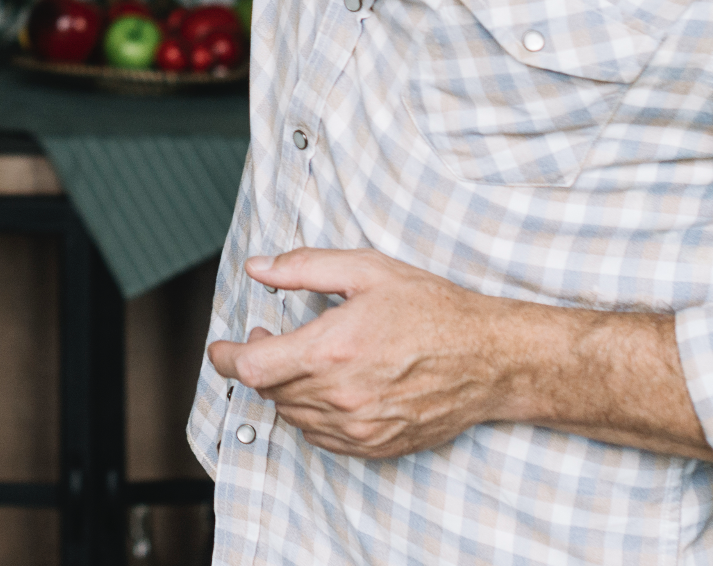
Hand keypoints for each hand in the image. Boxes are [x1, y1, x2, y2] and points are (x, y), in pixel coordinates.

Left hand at [206, 248, 514, 458]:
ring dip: (285, 388)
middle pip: (269, 390)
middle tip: (271, 337)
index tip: (221, 348)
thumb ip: (304, 268)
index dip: (226, 358)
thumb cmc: (435, 310)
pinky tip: (327, 387)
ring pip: (293, 414)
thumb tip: (259, 267)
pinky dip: (312, 413)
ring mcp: (359, 426)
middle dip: (260, 363)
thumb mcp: (367, 270)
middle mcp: (341, 395)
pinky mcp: (377, 444)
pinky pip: (321, 437)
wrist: (491, 358)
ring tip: (303, 358)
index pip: (253, 368)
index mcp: (332, 349)